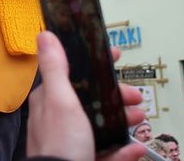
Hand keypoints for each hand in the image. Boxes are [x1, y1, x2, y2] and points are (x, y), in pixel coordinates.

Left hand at [27, 31, 147, 160]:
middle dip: (116, 95)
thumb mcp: (60, 99)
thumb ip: (55, 68)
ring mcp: (71, 141)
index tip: (115, 57)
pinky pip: (107, 154)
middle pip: (91, 100)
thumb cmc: (59, 143)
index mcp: (50, 101)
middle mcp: (58, 120)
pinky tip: (134, 148)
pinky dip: (123, 150)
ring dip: (123, 119)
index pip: (72, 74)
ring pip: (101, 126)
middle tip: (134, 95)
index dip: (95, 65)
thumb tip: (45, 35)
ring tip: (139, 118)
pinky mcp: (83, 159)